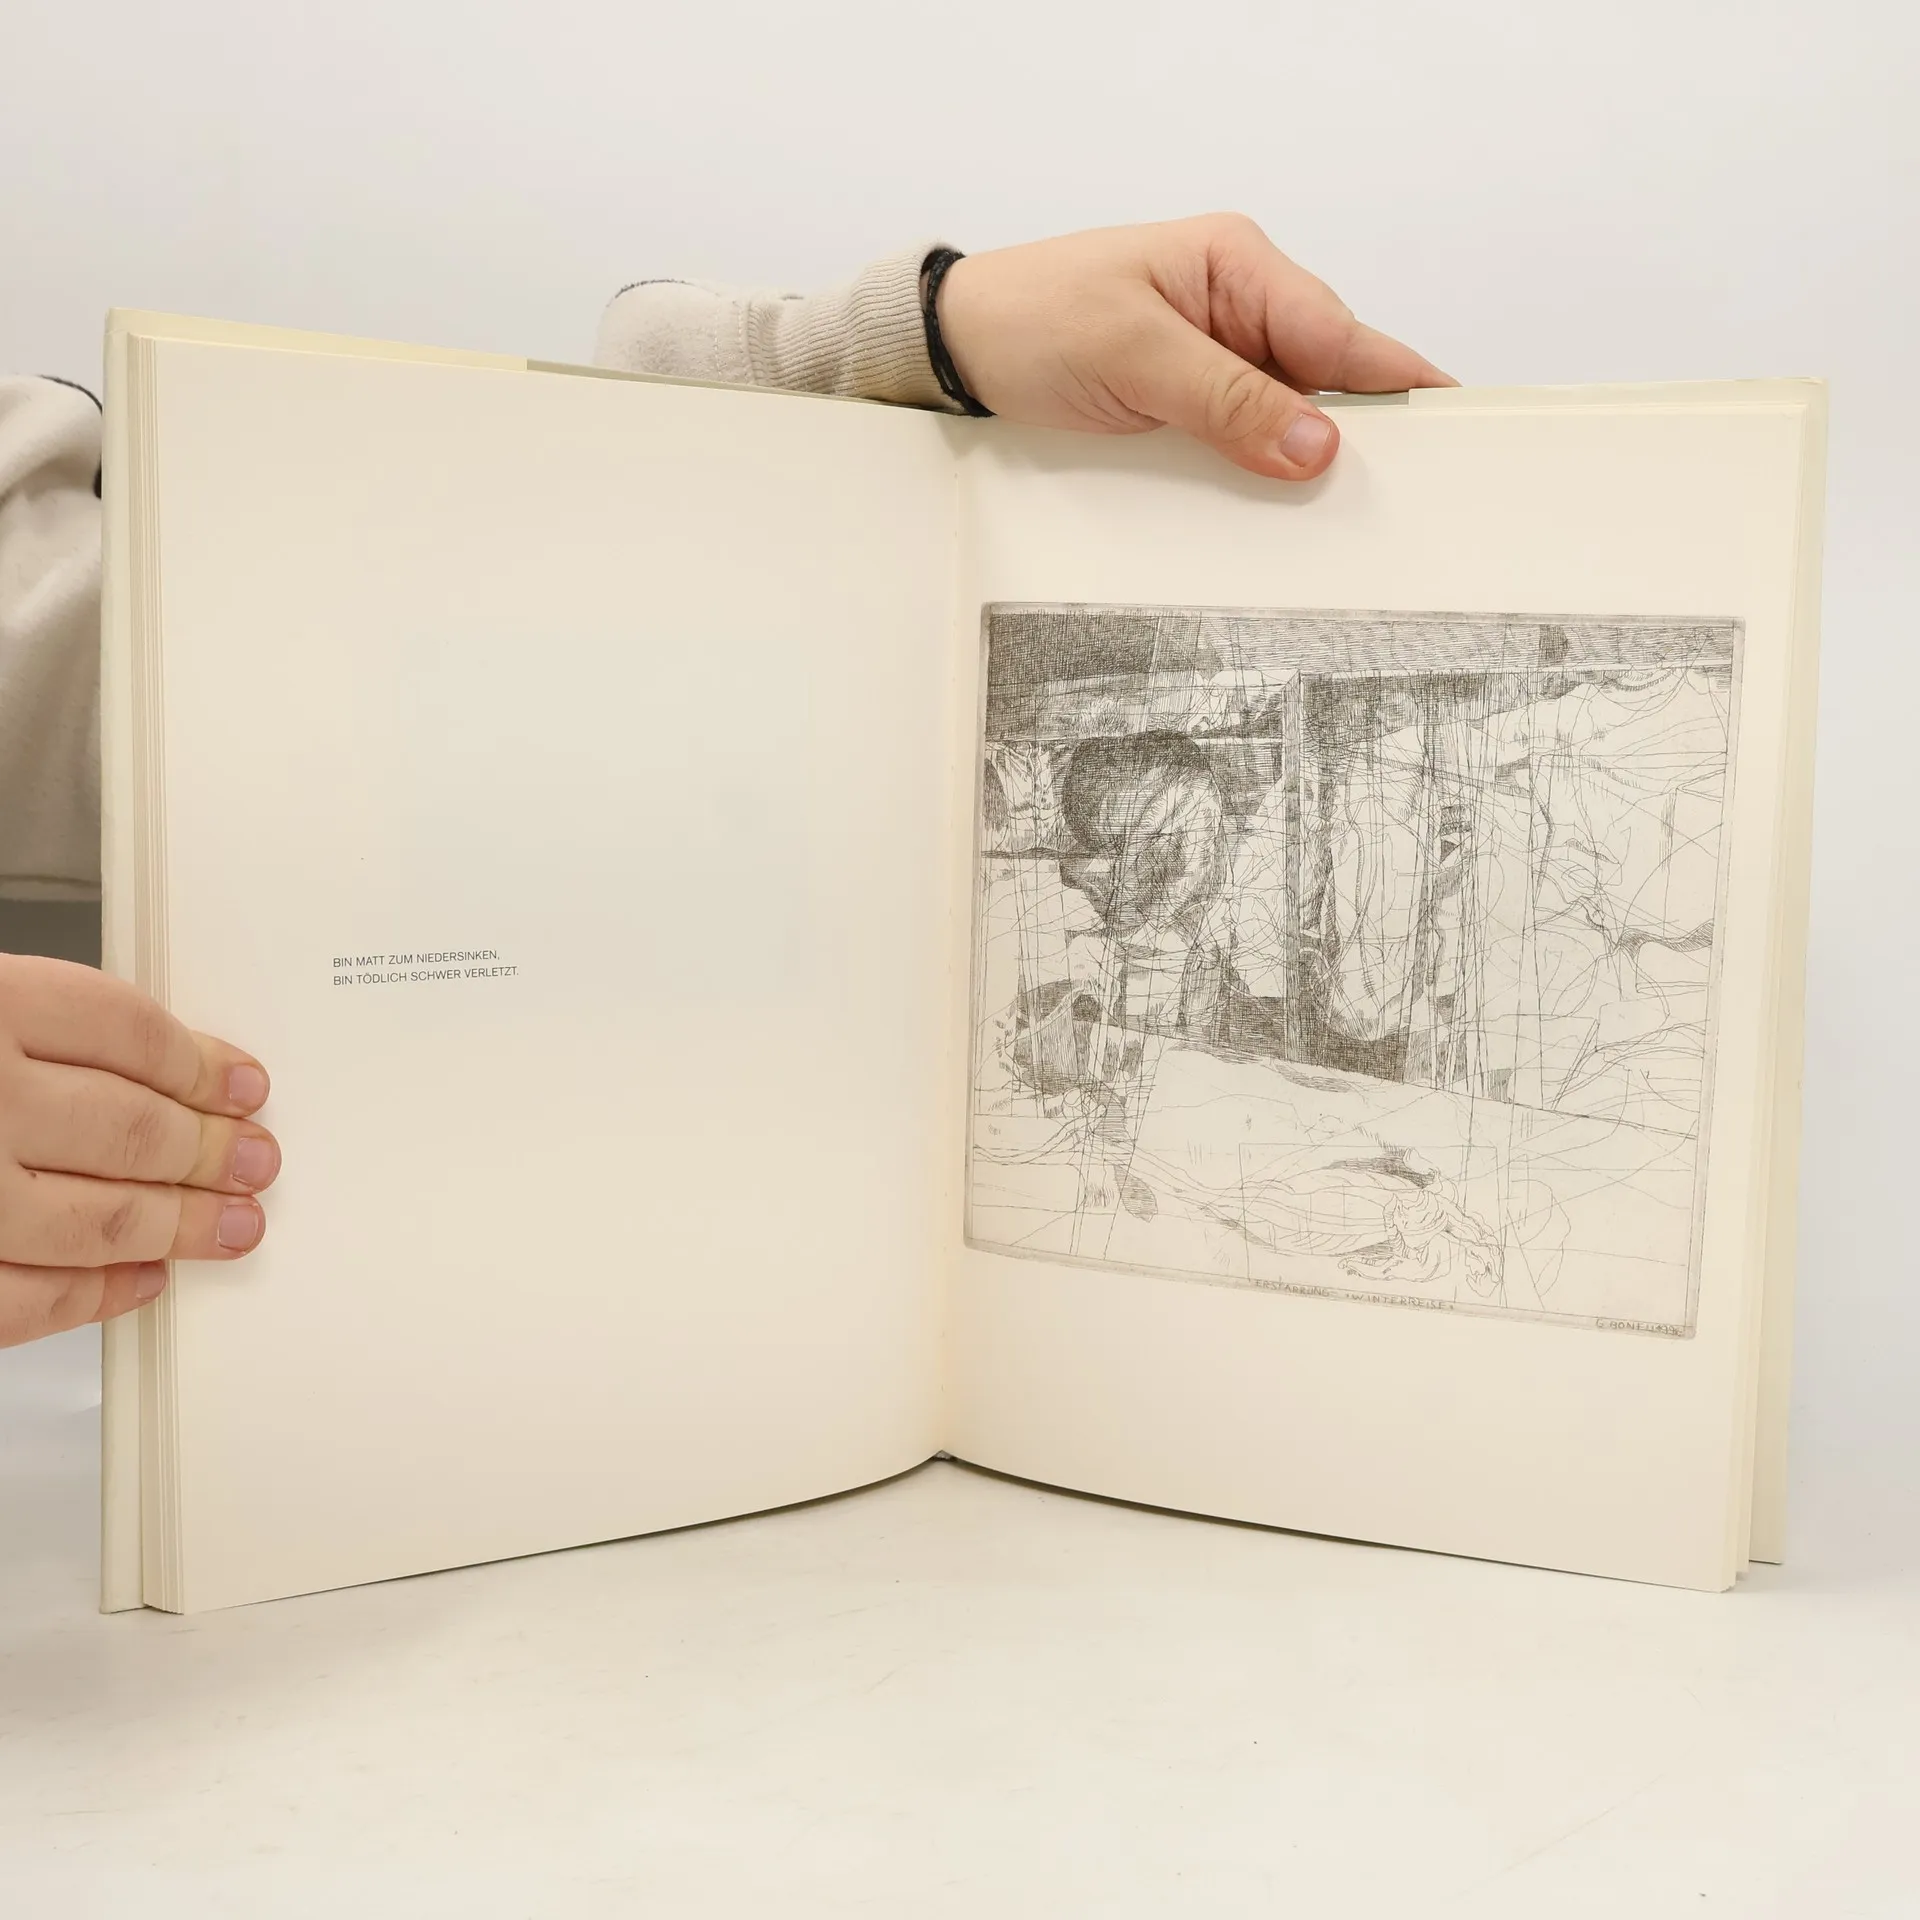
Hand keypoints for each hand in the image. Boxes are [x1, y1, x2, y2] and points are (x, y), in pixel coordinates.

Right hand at [0, 956, 278, 1346]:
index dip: (203, 1065)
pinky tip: (142, 1278)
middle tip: (259, 1163)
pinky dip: (95, 1294)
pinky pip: (30, 1296)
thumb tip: (166, 1067)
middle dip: (212, 1151)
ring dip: (183, 1226)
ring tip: (236, 1226)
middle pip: (132, 1126)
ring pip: (102, 1218)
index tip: (247, 1086)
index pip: (129, 1033)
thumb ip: (45, 1033)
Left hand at [936, 214, 1453, 480]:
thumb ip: (1227, 399)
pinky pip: (1244, 445)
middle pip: (1326, 382)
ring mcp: (1215, 363)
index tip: (1451, 432)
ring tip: (1343, 523)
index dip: (1395, 389)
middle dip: (1356, 439)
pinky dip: (1261, 478)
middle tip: (1401, 503)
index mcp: (1237, 267)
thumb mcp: (1133, 355)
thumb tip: (1317, 445)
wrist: (955, 348)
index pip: (1339, 334)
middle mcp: (1238, 310)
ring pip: (1289, 422)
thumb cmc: (1032, 319)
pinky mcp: (1188, 408)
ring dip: (1304, 467)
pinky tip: (1277, 516)